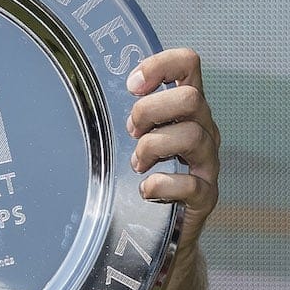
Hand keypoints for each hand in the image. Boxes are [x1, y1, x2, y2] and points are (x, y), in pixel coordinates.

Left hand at [125, 48, 220, 250]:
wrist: (161, 226)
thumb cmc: (143, 169)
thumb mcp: (133, 132)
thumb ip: (122, 109)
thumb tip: (81, 89)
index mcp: (184, 107)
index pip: (188, 64)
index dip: (160, 66)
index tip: (132, 85)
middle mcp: (203, 128)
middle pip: (191, 98)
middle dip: (151, 111)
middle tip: (131, 130)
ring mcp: (208, 162)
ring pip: (192, 135)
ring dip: (152, 147)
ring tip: (136, 163)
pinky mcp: (206, 195)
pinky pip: (192, 184)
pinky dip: (161, 185)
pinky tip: (146, 189)